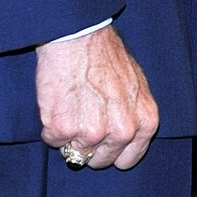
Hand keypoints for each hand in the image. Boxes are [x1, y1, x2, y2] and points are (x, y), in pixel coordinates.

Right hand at [36, 26, 159, 169]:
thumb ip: (133, 113)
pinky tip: (58, 102)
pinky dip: (51, 126)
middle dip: (90, 145)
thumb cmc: (106, 55)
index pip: (128, 159)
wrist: (79, 35)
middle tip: (83, 115)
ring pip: (76, 153)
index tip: (102, 139)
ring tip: (72, 104)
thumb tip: (126, 134)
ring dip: (70, 134)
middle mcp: (123, 131)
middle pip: (100, 161)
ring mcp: (93, 132)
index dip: (112, 150)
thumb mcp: (136, 84)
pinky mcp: (64, 128)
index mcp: (145, 122)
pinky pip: (53, 141)